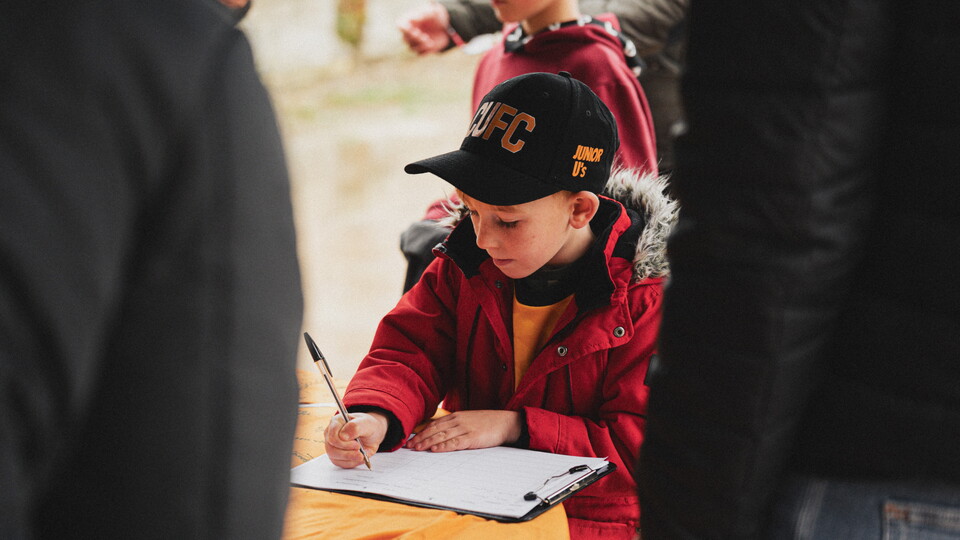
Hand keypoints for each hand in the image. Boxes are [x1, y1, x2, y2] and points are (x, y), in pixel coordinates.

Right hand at [324, 412, 387, 468]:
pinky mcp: (336, 455)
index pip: (332, 436)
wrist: (372, 434)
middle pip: (331, 449)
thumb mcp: (366, 424)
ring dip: (350, 458)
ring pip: (334, 457)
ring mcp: (332, 445)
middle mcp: (331, 433)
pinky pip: (340, 463)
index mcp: (336, 421)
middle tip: (360, 453)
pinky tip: (360, 458)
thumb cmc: (368, 426)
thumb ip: (355, 427)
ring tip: (362, 455)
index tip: (357, 445)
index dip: (343, 444)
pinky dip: (352, 462)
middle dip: (347, 453)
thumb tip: (343, 436)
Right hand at [397, 2, 451, 54]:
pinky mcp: (421, 49)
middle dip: (416, 39)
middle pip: (405, 39)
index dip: (406, 30)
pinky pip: (420, 53)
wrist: (445, 26)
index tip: (416, 31)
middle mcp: (409, 32)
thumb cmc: (436, 16)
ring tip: (430, 42)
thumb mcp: (432, 12)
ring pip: (412, 48)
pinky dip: (426, 50)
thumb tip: (413, 19)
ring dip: (422, 45)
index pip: (400, 25)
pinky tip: (432, 45)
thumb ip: (423, 14)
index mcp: (409, 20)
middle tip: (426, 37)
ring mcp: (414, 41)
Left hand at [406, 410, 520, 451]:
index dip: (421, 433)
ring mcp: (464, 429)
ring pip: (441, 436)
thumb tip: (441, 434)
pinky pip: (454, 443)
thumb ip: (455, 425)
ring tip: (417, 449)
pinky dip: (443, 446)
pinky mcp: (472, 438)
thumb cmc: (486, 423)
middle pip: (434, 430)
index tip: (411, 440)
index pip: (434, 425)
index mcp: (456, 416)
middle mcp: (458, 421)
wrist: (504, 422)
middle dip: (420, 439)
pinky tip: (435, 450)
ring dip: (427, 443)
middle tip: (409, 447)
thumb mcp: (468, 420)